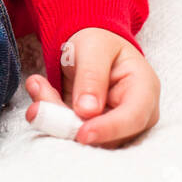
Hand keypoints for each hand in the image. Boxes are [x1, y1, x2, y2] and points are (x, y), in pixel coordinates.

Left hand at [25, 27, 159, 146]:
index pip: (132, 118)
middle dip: (70, 122)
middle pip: (108, 135)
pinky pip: (72, 132)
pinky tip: (38, 90)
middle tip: (39, 97)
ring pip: (87, 138)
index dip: (108, 129)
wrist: (89, 45)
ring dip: (56, 117)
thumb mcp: (94, 48)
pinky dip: (51, 115)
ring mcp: (115, 126)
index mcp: (144, 89)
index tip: (82, 133)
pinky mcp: (93, 130)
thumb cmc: (99, 42)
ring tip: (37, 86)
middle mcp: (135, 114)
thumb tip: (87, 111)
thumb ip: (91, 76)